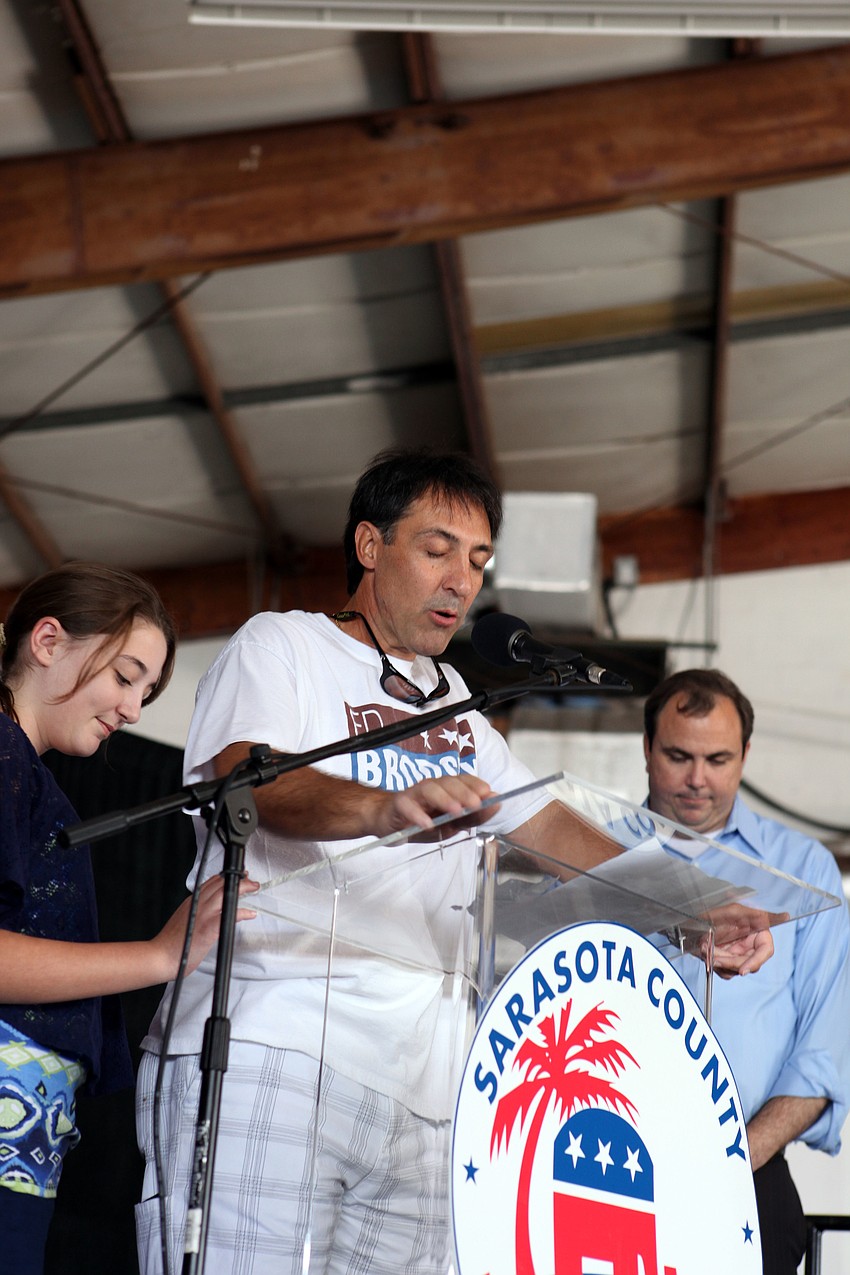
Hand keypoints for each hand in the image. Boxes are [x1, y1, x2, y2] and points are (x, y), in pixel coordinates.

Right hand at [154, 874, 258, 979]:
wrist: (159, 957)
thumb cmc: (172, 944)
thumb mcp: (185, 920)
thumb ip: (196, 912)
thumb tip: (209, 911)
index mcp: (192, 902)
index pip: (211, 883)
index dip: (226, 878)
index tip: (238, 876)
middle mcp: (197, 904)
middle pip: (220, 884)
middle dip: (239, 879)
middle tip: (251, 880)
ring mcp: (202, 915)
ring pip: (225, 894)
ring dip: (242, 889)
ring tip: (253, 888)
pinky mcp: (207, 928)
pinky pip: (227, 916)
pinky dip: (241, 912)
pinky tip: (250, 913)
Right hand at [375, 774, 498, 840]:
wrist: (388, 822)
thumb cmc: (423, 820)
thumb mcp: (451, 824)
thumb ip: (474, 816)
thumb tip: (497, 804)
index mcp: (446, 789)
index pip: (462, 780)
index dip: (475, 784)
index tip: (489, 792)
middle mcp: (431, 787)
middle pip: (448, 783)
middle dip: (464, 792)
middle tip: (476, 803)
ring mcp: (414, 794)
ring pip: (429, 789)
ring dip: (444, 799)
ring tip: (456, 812)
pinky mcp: (399, 804)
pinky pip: (407, 806)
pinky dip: (418, 814)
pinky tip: (427, 824)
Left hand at [681, 902, 783, 976]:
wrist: (686, 919)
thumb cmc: (710, 910)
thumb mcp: (734, 910)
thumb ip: (760, 916)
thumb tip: (786, 916)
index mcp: (756, 931)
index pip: (766, 950)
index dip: (756, 961)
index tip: (743, 969)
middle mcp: (749, 944)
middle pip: (749, 963)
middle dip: (731, 962)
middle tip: (715, 957)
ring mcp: (738, 953)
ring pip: (736, 970)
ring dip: (720, 962)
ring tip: (706, 948)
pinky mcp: (726, 961)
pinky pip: (725, 972)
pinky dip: (714, 964)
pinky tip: (706, 951)